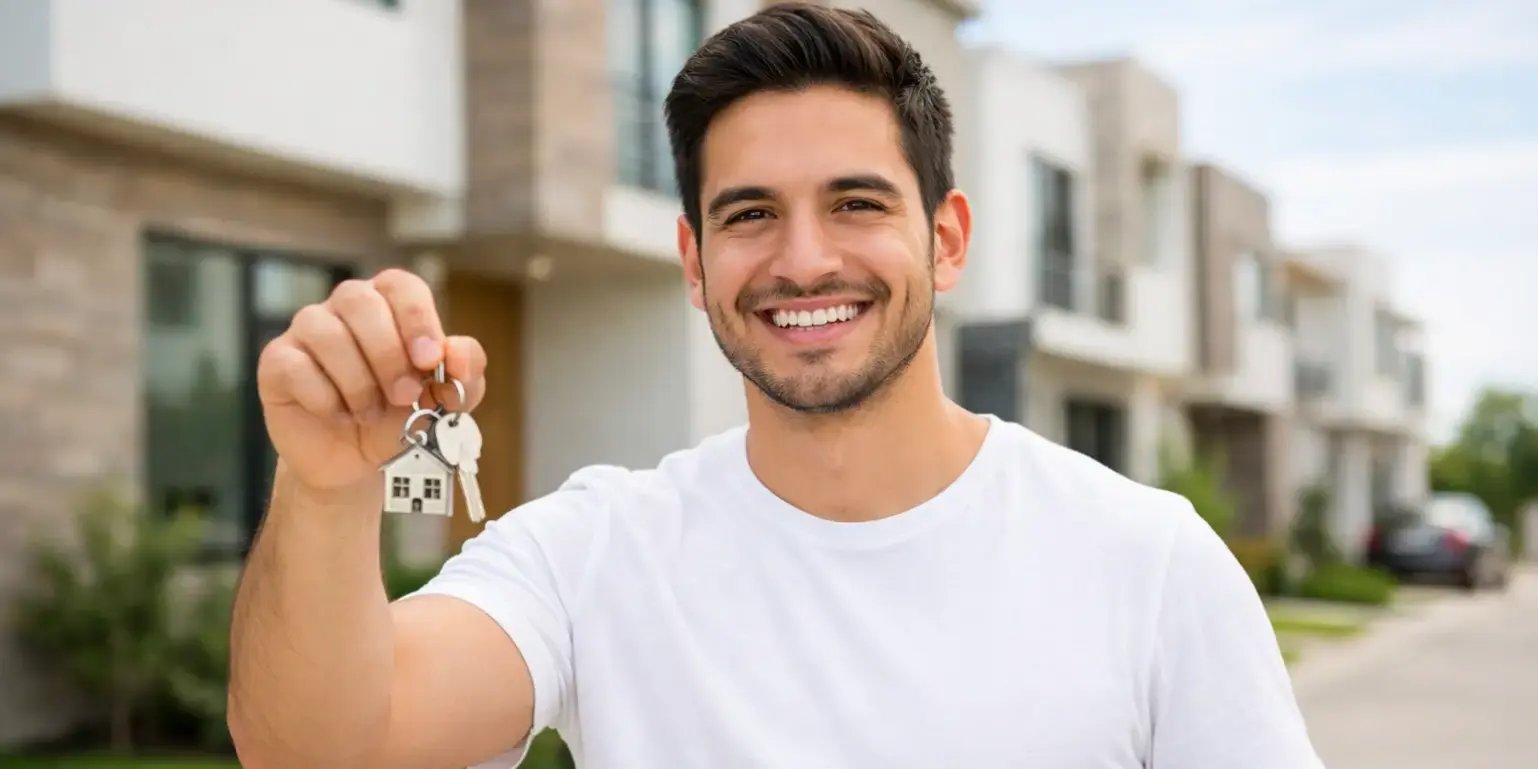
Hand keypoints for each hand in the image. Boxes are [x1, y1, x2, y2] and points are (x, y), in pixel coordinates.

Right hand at [256, 268, 486, 493]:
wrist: (358, 464)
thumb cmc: (402, 419)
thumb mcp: (448, 402)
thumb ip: (465, 373)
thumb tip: (458, 352)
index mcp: (390, 305)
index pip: (401, 285)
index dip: (416, 319)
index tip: (428, 360)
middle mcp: (346, 307)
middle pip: (361, 301)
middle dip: (388, 354)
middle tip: (403, 396)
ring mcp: (307, 330)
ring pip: (327, 334)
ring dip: (357, 382)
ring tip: (369, 414)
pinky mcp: (277, 361)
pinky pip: (296, 366)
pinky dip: (324, 398)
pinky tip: (338, 415)